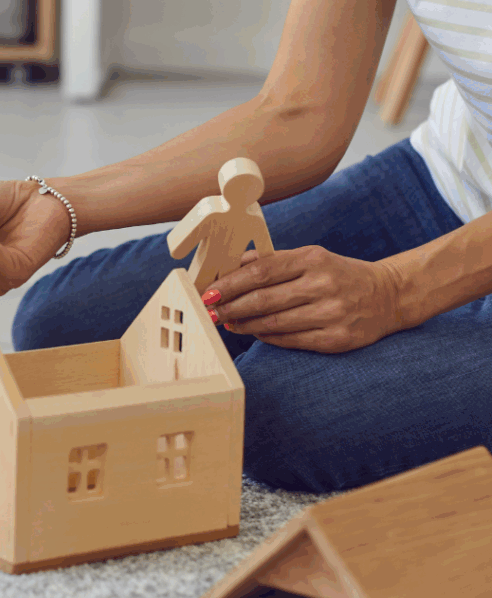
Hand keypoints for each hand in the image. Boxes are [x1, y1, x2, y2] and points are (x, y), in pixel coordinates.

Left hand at [202, 245, 404, 352]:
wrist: (389, 295)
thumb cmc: (339, 274)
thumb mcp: (310, 256)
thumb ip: (273, 260)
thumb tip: (233, 265)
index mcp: (312, 259)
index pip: (260, 272)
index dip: (230, 284)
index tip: (209, 292)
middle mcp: (322, 285)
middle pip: (263, 299)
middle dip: (231, 307)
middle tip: (211, 312)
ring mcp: (331, 313)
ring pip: (274, 322)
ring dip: (245, 325)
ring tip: (229, 323)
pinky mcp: (337, 339)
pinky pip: (291, 340)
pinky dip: (267, 336)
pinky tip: (255, 332)